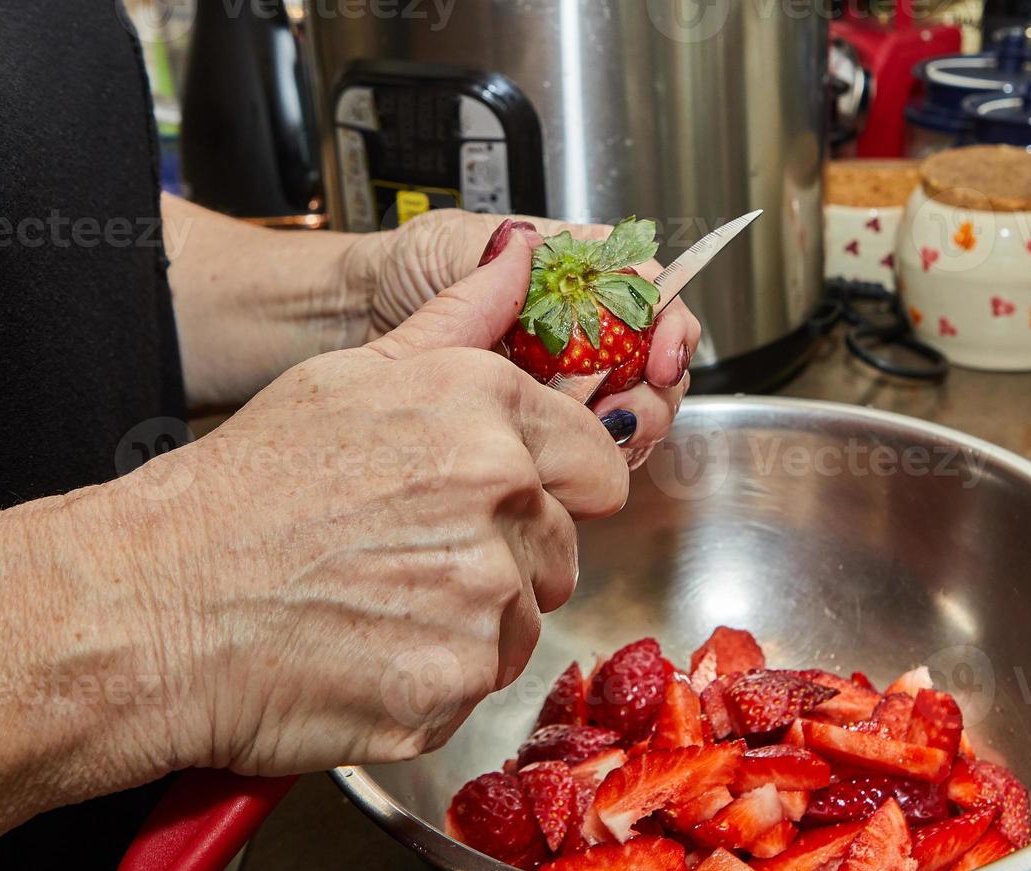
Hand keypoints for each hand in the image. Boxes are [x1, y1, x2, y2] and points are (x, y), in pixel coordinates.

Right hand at [91, 227, 628, 776]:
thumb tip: (518, 259)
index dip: (559, 490)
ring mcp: (479, 599)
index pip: (597, 463)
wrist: (151, 607)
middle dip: (504, 561)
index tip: (512, 508)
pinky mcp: (452, 686)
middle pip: (558, 551)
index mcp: (478, 410)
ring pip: (520, 626)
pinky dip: (430, 685)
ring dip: (467, 628)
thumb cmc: (235, 494)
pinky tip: (364, 657)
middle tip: (406, 561)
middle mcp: (495, 496)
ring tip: (374, 610)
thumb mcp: (343, 379)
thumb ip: (454, 321)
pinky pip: (475, 690)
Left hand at [350, 209, 702, 465]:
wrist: (360, 314)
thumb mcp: (447, 251)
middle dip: (656, 393)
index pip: (650, 295)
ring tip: (606, 439)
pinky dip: (601, 459)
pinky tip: (583, 461)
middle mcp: (578, 325)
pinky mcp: (545, 423)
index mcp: (572, 276)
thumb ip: (494, 260)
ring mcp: (566, 377)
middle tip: (627, 415)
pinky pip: (594, 448)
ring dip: (635, 430)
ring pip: (635, 409)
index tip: (661, 358)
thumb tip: (529, 249)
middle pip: (656, 360)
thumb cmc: (405, 270)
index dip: (670, 327)